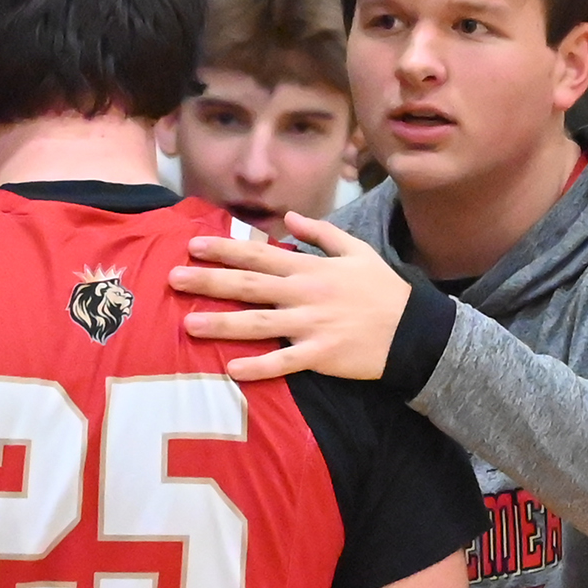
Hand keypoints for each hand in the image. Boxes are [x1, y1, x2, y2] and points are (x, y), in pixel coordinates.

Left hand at [170, 214, 412, 382]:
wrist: (413, 330)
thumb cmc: (382, 290)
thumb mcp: (357, 250)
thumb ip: (321, 233)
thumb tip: (290, 216)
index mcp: (310, 268)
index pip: (259, 255)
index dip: (224, 249)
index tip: (193, 245)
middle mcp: (305, 294)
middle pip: (249, 286)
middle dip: (209, 281)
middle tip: (173, 279)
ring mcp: (311, 326)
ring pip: (258, 324)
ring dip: (222, 325)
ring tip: (188, 324)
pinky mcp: (320, 356)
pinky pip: (284, 363)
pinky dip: (258, 367)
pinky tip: (231, 370)